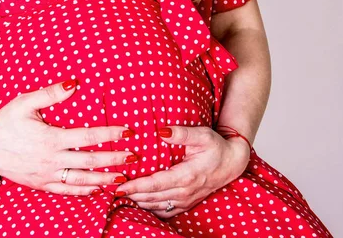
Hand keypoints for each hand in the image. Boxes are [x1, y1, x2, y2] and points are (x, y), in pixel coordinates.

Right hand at [0, 79, 134, 195]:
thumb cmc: (4, 122)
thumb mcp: (25, 103)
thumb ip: (51, 94)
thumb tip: (74, 84)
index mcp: (51, 138)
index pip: (89, 136)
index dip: (110, 134)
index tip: (128, 132)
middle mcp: (52, 159)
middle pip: (91, 161)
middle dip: (116, 159)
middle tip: (135, 157)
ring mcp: (47, 175)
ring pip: (82, 180)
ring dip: (105, 179)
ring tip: (124, 177)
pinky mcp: (41, 184)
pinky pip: (67, 190)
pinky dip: (84, 191)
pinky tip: (97, 189)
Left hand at [115, 125, 250, 218]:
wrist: (232, 162)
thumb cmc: (216, 147)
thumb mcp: (202, 135)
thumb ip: (181, 134)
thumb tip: (161, 131)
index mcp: (187, 175)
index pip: (155, 184)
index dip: (136, 186)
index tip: (119, 185)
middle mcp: (185, 191)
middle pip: (151, 197)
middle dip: (130, 195)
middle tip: (110, 189)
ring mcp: (186, 199)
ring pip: (156, 206)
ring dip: (136, 202)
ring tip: (118, 195)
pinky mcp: (186, 202)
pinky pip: (164, 210)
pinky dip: (148, 208)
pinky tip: (135, 202)